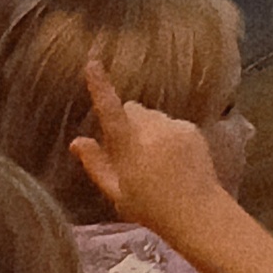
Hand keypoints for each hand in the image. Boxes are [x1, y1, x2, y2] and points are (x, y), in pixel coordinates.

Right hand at [71, 61, 272, 272]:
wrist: (195, 210)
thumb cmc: (149, 207)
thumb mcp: (116, 192)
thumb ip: (96, 164)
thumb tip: (76, 141)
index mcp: (130, 146)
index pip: (111, 110)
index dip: (100, 86)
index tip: (92, 63)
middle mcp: (153, 129)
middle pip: (132, 110)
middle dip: (126, 122)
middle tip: (127, 153)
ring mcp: (175, 126)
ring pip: (151, 116)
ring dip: (146, 129)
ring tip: (152, 162)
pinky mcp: (191, 127)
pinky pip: (170, 122)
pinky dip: (165, 134)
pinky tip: (170, 159)